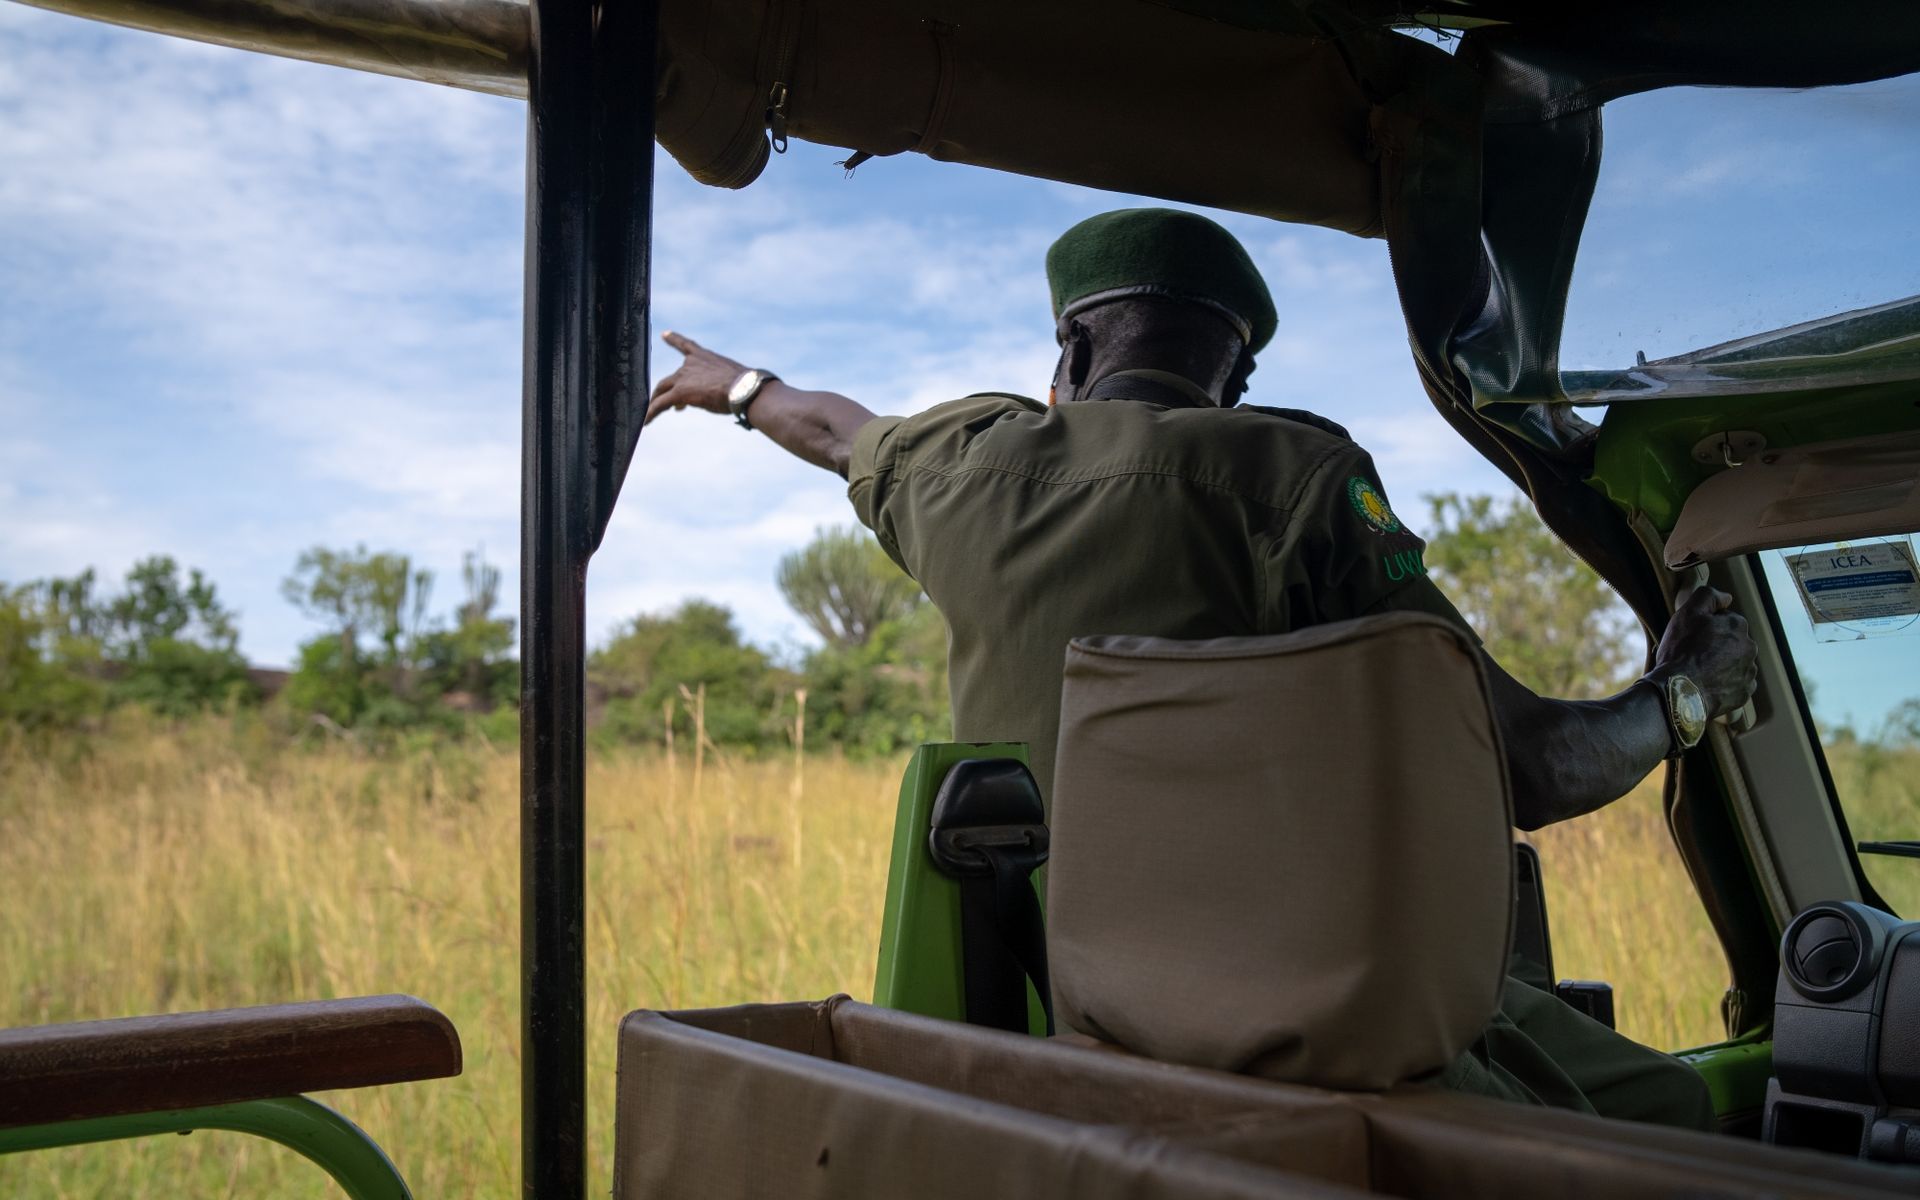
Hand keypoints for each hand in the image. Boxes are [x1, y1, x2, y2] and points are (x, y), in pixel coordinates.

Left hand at [646, 331, 750, 423]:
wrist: (744, 388)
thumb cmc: (745, 385)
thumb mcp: (730, 379)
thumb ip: (719, 384)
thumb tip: (718, 396)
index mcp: (704, 357)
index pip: (686, 345)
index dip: (673, 339)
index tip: (664, 334)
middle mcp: (690, 364)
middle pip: (669, 378)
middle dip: (664, 390)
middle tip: (660, 399)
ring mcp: (683, 378)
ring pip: (662, 391)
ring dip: (656, 403)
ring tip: (649, 414)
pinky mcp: (680, 393)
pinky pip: (660, 404)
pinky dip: (651, 413)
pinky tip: (645, 422)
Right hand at [1650, 585, 1758, 719]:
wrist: (1679, 691)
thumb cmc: (1681, 651)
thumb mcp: (1687, 613)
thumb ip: (1708, 597)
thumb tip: (1726, 597)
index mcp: (1737, 626)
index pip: (1725, 620)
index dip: (1707, 626)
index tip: (1694, 635)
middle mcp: (1749, 647)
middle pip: (1733, 642)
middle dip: (1718, 645)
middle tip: (1695, 653)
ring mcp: (1749, 671)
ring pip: (1736, 662)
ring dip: (1723, 664)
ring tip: (1701, 671)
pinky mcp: (1744, 692)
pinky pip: (1737, 683)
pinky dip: (1726, 683)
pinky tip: (1708, 684)